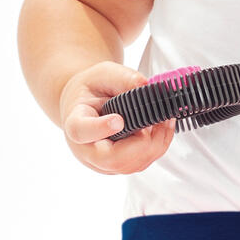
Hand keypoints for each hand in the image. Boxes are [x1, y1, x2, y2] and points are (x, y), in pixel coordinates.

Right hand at [60, 61, 175, 174]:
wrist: (86, 104)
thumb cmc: (91, 90)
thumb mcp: (103, 74)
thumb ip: (123, 78)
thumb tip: (146, 86)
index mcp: (75, 122)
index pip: (81, 131)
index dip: (100, 129)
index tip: (119, 120)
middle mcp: (85, 148)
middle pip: (111, 159)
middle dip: (141, 143)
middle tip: (157, 120)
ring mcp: (101, 162)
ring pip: (129, 166)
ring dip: (154, 145)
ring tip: (165, 119)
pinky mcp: (118, 166)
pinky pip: (139, 164)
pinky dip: (157, 147)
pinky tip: (163, 128)